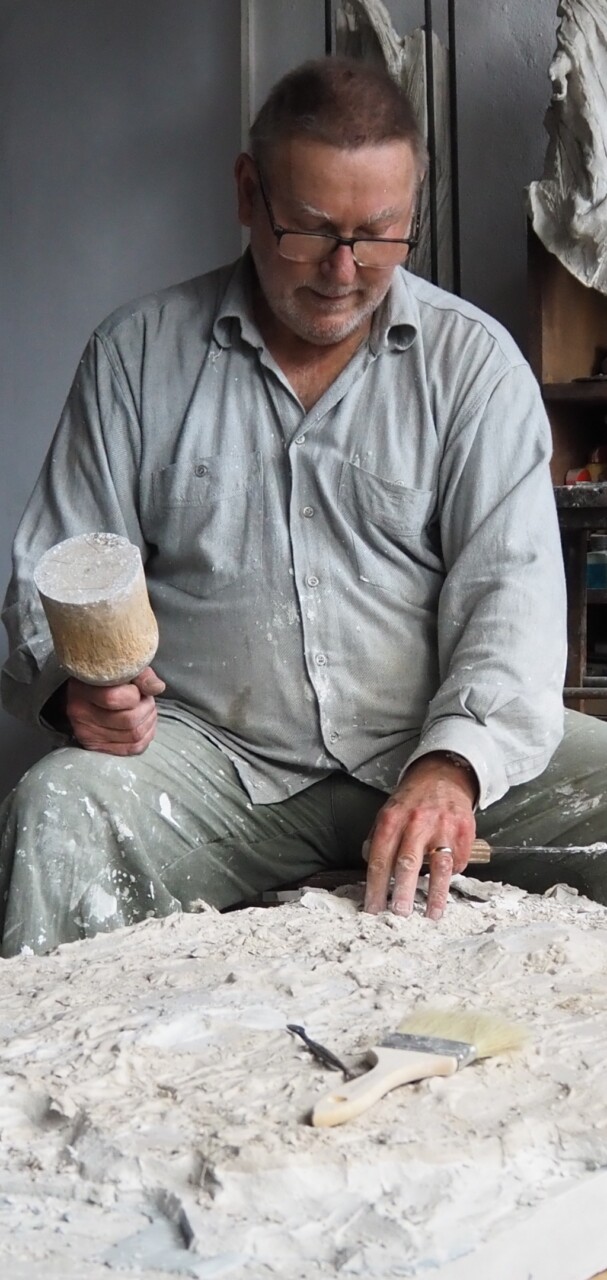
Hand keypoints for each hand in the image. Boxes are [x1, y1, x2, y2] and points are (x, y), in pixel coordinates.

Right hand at [65, 666, 165, 755]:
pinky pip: (134, 748)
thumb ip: (141, 675)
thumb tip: (157, 688)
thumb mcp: (122, 668)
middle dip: (146, 708)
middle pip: (129, 720)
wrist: (85, 693)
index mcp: (82, 689)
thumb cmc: (108, 678)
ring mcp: (87, 733)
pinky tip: (143, 723)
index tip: (136, 688)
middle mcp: (80, 714)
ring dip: (149, 721)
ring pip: (134, 734)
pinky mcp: (97, 746)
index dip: (135, 694)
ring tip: (145, 709)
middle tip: (145, 699)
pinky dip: (147, 735)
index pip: (113, 699)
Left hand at [363, 753, 476, 921]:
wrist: (443, 775)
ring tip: (431, 915)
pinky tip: (446, 883)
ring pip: (438, 866)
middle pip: (407, 862)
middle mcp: (416, 822)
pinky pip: (458, 860)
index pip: (379, 859)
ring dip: (434, 894)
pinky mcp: (464, 830)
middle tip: (399, 914)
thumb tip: (371, 867)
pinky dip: (452, 875)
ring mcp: (442, 826)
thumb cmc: (412, 800)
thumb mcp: (388, 812)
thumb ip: (378, 839)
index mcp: (391, 819)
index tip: (373, 909)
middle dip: (402, 892)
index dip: (375, 887)